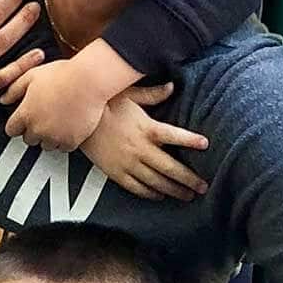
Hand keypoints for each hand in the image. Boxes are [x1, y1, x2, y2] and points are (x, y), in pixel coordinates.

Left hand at [0, 53, 114, 148]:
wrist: (90, 80)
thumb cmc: (63, 74)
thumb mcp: (33, 75)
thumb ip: (14, 89)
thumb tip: (3, 99)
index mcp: (26, 114)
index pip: (11, 130)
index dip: (17, 123)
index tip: (23, 119)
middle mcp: (38, 129)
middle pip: (28, 139)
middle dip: (33, 130)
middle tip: (43, 116)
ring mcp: (55, 137)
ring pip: (46, 145)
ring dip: (49, 136)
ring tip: (57, 120)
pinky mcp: (72, 141)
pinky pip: (64, 147)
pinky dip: (65, 140)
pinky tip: (69, 126)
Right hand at [81, 83, 209, 199]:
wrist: (76, 120)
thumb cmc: (103, 105)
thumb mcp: (129, 94)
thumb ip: (153, 94)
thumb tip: (172, 86)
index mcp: (146, 128)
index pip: (175, 136)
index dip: (191, 141)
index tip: (206, 145)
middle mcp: (139, 149)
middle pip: (170, 168)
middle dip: (189, 179)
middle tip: (203, 186)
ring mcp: (128, 164)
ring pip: (156, 182)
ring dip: (174, 190)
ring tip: (187, 195)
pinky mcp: (116, 173)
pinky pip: (136, 188)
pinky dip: (150, 193)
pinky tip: (160, 195)